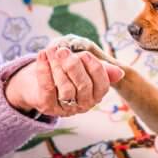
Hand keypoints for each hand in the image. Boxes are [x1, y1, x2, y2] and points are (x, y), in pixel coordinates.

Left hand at [5, 40, 123, 118]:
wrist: (38, 83)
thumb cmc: (66, 73)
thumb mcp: (84, 68)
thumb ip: (100, 68)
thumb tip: (120, 72)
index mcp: (96, 95)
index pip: (102, 83)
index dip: (94, 67)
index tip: (84, 53)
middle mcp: (83, 105)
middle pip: (84, 87)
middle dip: (74, 66)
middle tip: (63, 50)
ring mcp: (65, 108)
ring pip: (66, 89)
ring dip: (58, 66)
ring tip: (52, 50)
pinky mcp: (47, 106)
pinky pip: (47, 88)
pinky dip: (44, 69)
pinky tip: (42, 55)